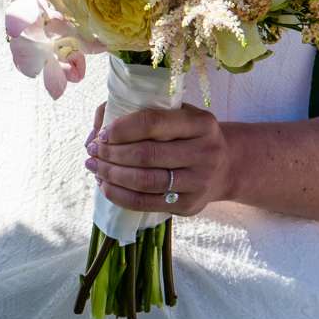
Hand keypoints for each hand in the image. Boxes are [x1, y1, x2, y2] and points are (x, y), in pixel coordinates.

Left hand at [83, 101, 234, 215]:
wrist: (226, 167)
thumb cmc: (189, 136)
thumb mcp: (177, 115)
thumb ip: (140, 112)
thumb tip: (97, 128)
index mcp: (201, 123)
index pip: (153, 122)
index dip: (121, 128)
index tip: (102, 133)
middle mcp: (205, 152)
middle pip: (146, 155)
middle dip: (111, 153)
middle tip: (93, 150)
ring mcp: (199, 182)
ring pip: (144, 181)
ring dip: (111, 175)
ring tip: (95, 167)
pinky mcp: (189, 206)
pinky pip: (146, 203)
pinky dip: (119, 195)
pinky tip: (105, 186)